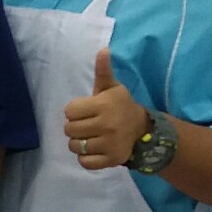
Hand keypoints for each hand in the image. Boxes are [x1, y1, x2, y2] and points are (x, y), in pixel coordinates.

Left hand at [62, 50, 151, 171]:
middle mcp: (106, 125)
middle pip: (69, 130)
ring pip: (75, 147)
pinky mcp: (110, 160)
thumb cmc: (120, 106)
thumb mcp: (111, 87)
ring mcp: (109, 144)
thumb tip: (103, 50)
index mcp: (103, 105)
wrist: (142, 129)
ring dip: (79, 143)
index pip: (69, 111)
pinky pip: (84, 162)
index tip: (85, 111)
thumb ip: (103, 71)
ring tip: (90, 137)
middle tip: (87, 125)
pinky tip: (94, 149)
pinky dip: (86, 157)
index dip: (74, 111)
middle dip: (75, 127)